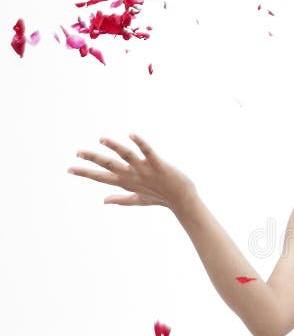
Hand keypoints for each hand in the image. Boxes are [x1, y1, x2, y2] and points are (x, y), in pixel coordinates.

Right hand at [68, 134, 195, 209]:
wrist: (183, 200)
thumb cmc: (160, 198)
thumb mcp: (138, 200)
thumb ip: (120, 199)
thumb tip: (103, 201)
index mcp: (126, 182)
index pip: (102, 177)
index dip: (85, 173)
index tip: (69, 169)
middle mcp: (133, 175)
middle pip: (110, 165)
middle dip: (93, 159)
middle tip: (78, 153)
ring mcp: (145, 170)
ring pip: (127, 156)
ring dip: (115, 147)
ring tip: (102, 139)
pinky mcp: (159, 165)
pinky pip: (149, 152)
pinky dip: (141, 143)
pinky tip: (132, 134)